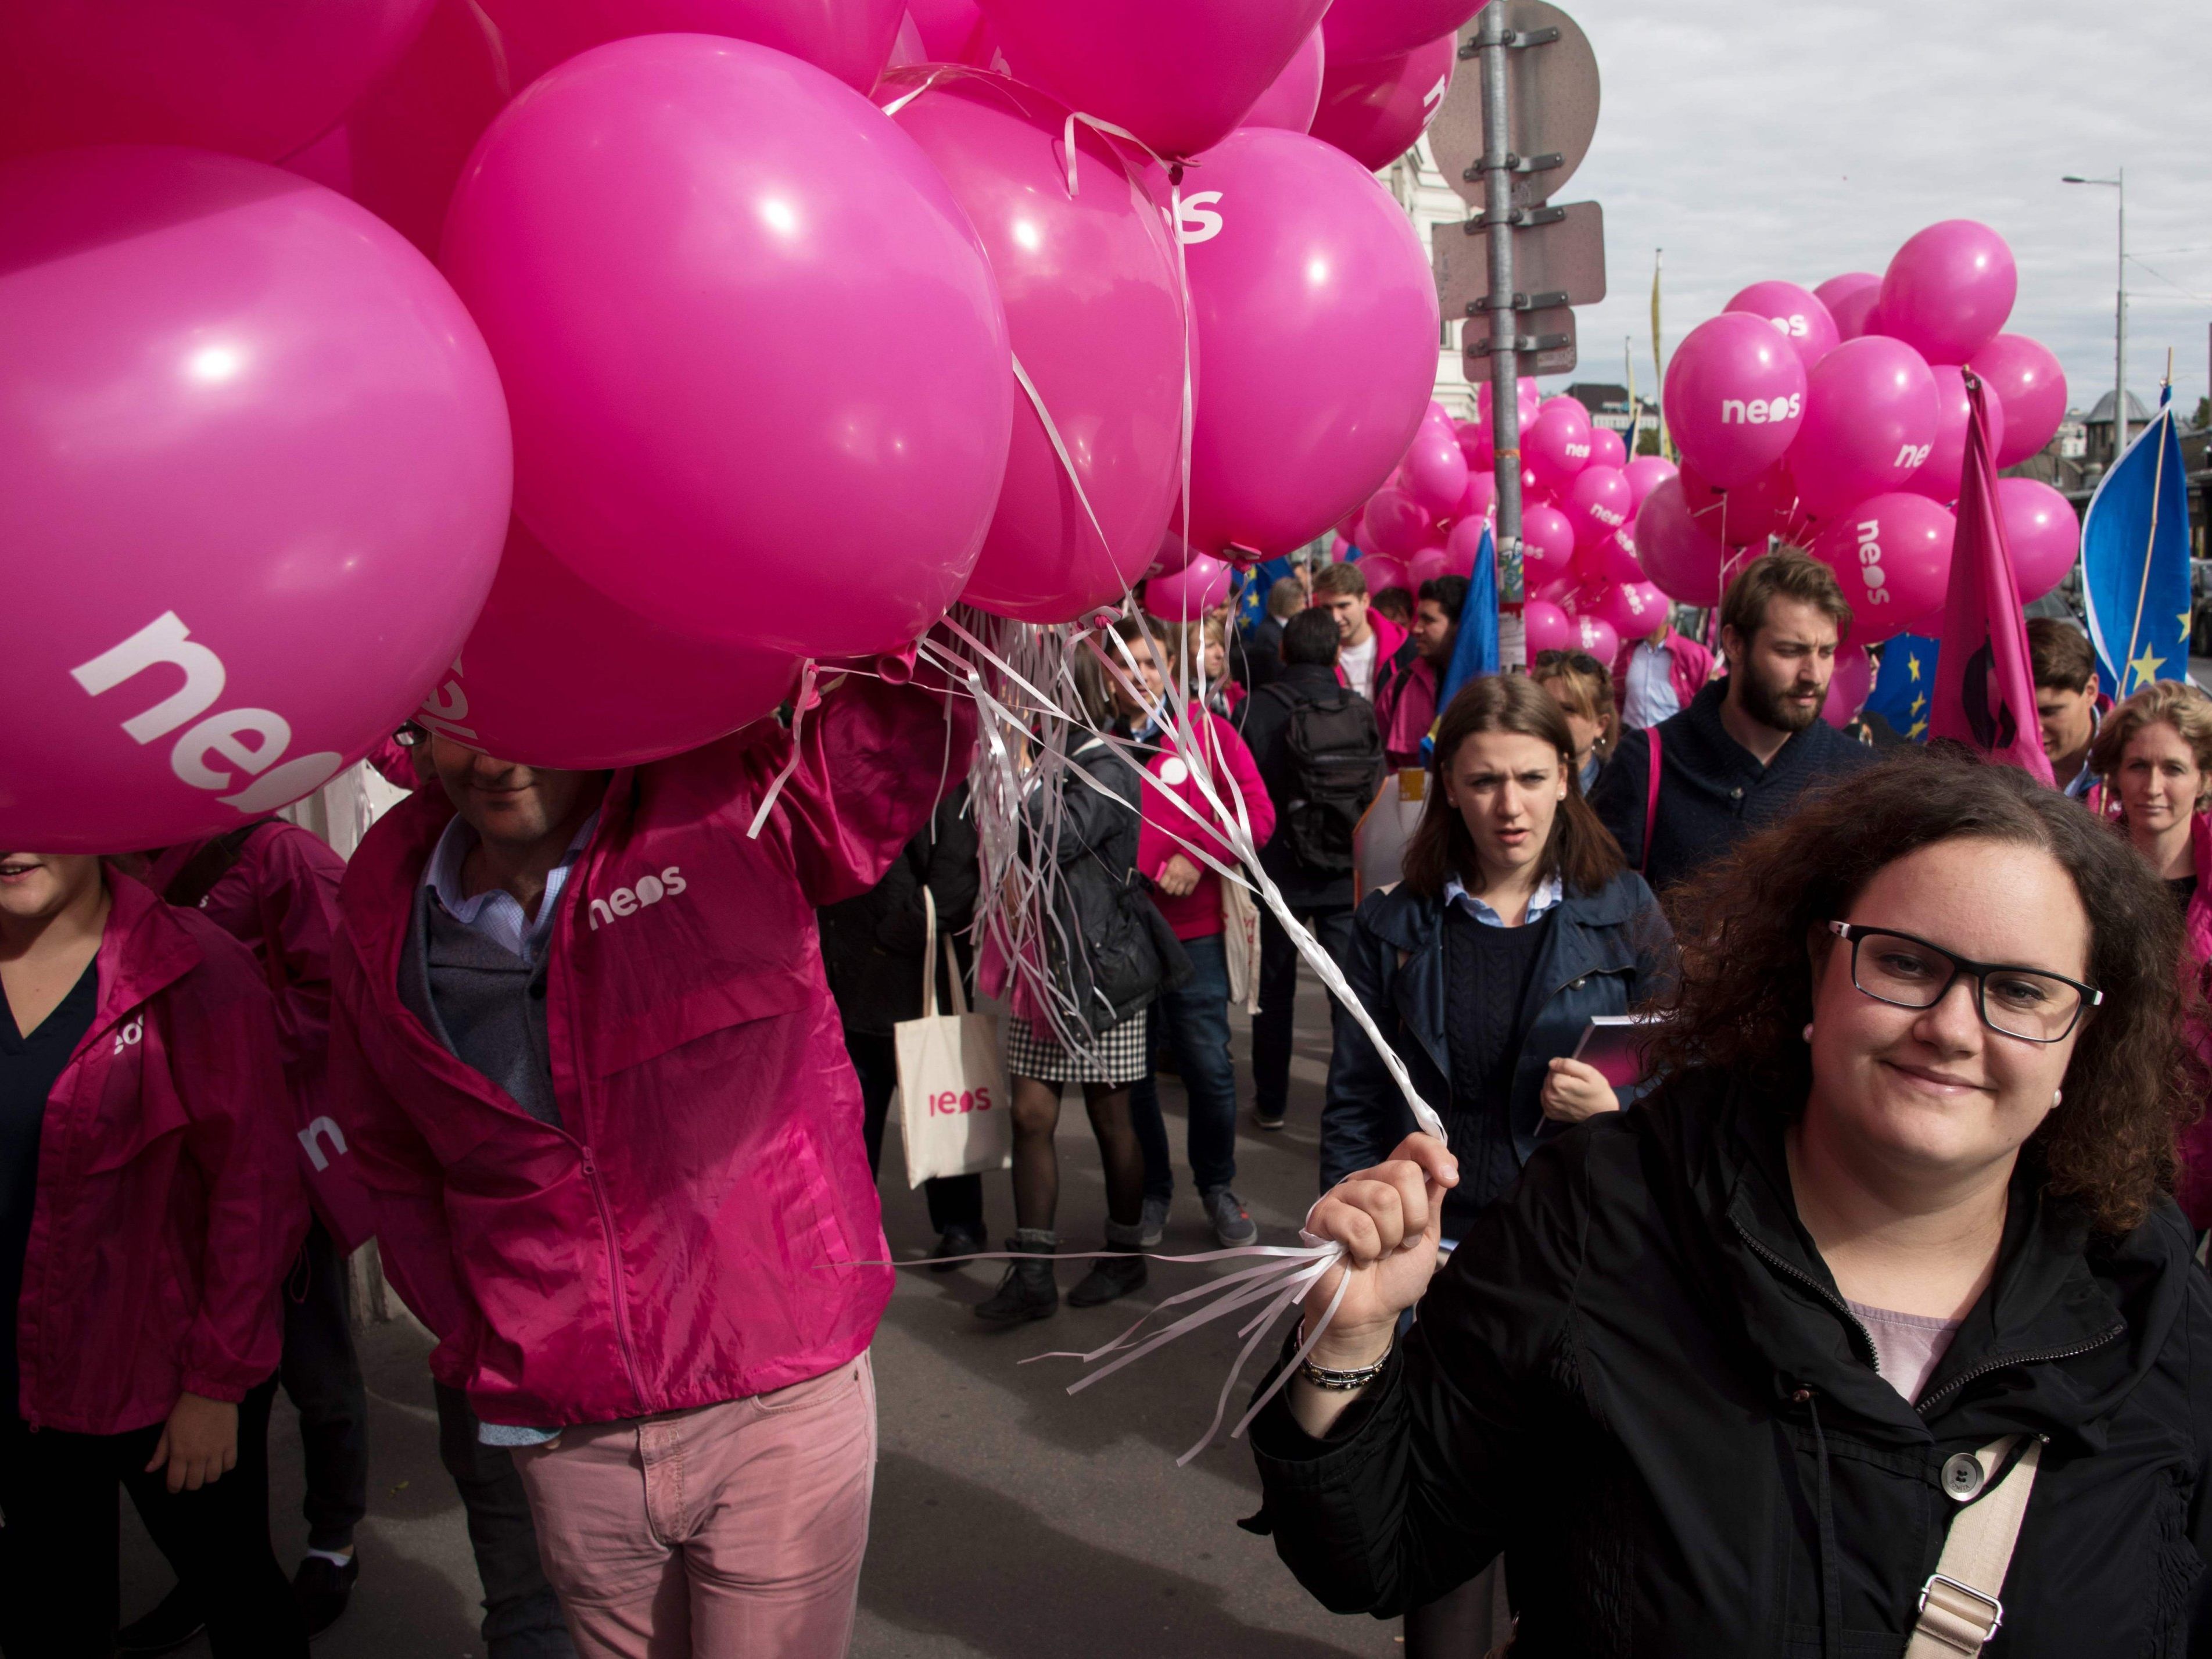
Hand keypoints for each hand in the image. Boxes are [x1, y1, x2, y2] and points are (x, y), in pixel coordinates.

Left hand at [146, 1392, 237, 1493]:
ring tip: (204, 1469)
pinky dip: (224, 1467)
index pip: (175, 1482)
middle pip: (195, 1484)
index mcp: (180, 1453)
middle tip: (188, 1476)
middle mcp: (198, 1456)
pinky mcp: (231, 1444)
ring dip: (207, 1477)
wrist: (210, 1393)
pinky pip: (229, 1466)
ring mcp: (216, 1451)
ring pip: (213, 1478)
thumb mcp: (168, 1430)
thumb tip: (149, 1470)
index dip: (173, 1488)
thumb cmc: (185, 1411)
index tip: (174, 1486)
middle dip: (189, 1484)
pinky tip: (218, 1461)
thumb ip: (160, 1453)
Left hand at [1155, 853, 1201, 896]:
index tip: (1164, 885)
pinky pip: (1188, 893)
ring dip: (1176, 893)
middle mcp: (1177, 876)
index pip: (1162, 885)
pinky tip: (1183, 891)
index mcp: (1170, 871)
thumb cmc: (1179, 859)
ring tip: (1176, 890)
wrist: (1194, 856)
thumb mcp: (1169, 862)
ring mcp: (1186, 880)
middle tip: (1170, 888)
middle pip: (1169, 891)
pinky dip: (1185, 894)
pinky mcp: (1193, 882)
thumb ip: (1163, 871)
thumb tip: (1155, 880)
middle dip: (1168, 890)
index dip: (1162, 886)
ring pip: (1178, 893)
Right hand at [1300, 1135, 1457, 1367]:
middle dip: (1413, 1218)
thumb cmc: (1396, 1276)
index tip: (1450, 1180)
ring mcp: (1343, 1196)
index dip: (1434, 1154)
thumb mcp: (1426, 1238)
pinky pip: (1356, 1223)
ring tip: (1378, 1253)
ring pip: (1381, 1199)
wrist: (1369, 1313)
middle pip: (1402, 1172)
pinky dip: (1366, 1250)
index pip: (1413, 1145)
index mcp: (1394, 1182)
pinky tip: (1358, 1258)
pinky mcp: (1322, 1216)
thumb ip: (1432, 1202)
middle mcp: (1368, 1181)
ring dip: (1388, 1239)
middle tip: (1401, 1242)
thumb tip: (1444, 1170)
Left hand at [1541, 1057, 1619, 1123]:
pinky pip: (1545, 1099)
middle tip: (1575, 1083)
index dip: (1565, 1069)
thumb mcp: (1589, 1072)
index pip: (1554, 1066)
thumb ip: (1568, 1064)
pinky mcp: (1550, 1113)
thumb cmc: (1598, 1091)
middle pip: (1549, 1077)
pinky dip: (1552, 1096)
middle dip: (1560, 1077)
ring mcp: (1549, 1105)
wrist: (1602, 1115)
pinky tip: (1563, 1098)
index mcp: (1558, 1082)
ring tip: (1571, 1091)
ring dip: (1555, 1086)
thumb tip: (1552, 1063)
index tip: (1576, 1076)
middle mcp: (1550, 1094)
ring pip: (1547, 1087)